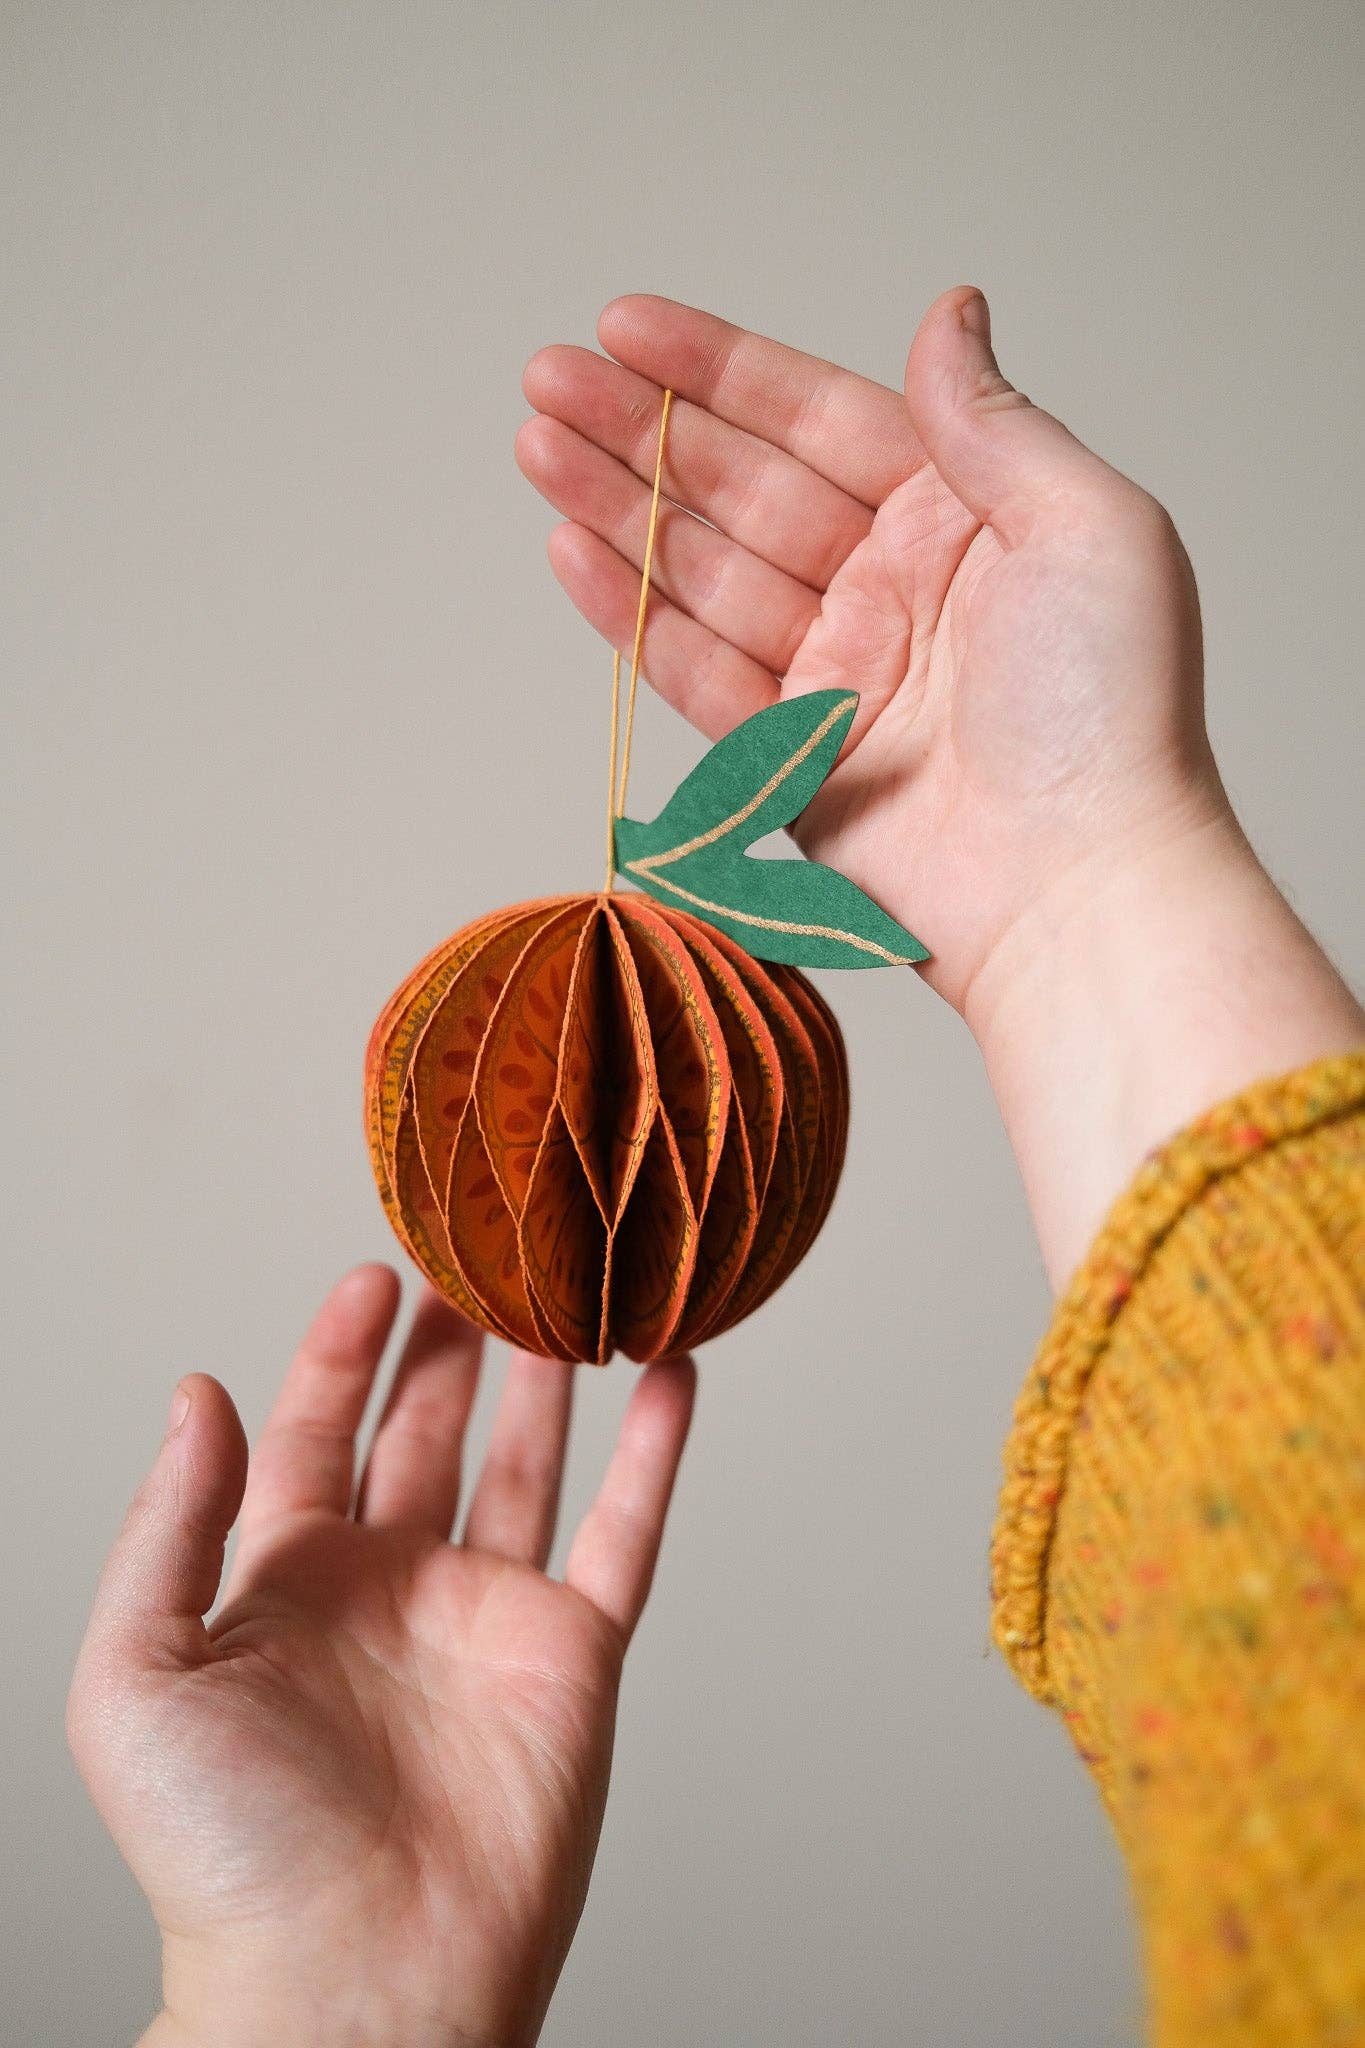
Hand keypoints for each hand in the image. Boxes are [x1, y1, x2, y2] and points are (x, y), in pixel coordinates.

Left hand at [67, 1267, 696, 2047]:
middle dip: (447, 1346)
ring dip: (548, 1380)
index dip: (340, 1350)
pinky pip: (623, 1533)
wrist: (354, 1983)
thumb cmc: (225, 1855)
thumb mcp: (137, 1674)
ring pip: (527, 1464)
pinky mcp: (572, 1655)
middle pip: (426, 1431)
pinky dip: (654, 1454)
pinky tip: (671, 1377)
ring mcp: (487, 1618)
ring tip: (569, 1292)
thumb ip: (167, 1525)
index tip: (373, 1272)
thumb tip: (198, 1392)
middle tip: (480, 1257)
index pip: (316, 1431)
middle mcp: (390, 1589)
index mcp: (286, 1584)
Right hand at [518, 291, 1363, 1277]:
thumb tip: (950, 312)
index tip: (630, 329)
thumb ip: (995, 424)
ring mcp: (837, 673)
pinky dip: (630, 613)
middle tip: (550, 378)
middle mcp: (893, 588)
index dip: (723, 371)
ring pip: (703, 570)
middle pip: (742, 488)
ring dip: (617, 506)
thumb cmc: (1112, 714)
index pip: (819, 420)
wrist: (1078, 889)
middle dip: (644, 429)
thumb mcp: (1089, 526)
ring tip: (539, 445)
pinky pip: (693, 670)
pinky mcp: (791, 757)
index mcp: (963, 521)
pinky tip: (571, 550)